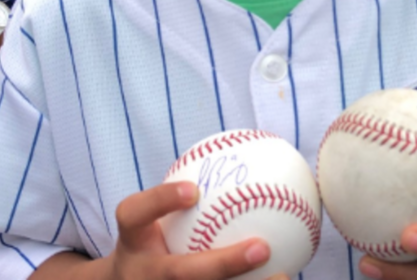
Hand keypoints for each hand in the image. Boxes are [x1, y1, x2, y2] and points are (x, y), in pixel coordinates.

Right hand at [96, 182, 284, 279]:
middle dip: (222, 264)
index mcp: (133, 241)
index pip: (135, 215)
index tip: (193, 189)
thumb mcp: (153, 219)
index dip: (160, 201)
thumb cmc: (155, 240)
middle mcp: (142, 274)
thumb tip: (245, 150)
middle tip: (262, 247)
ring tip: (284, 277)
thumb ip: (183, 193)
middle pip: (178, 274)